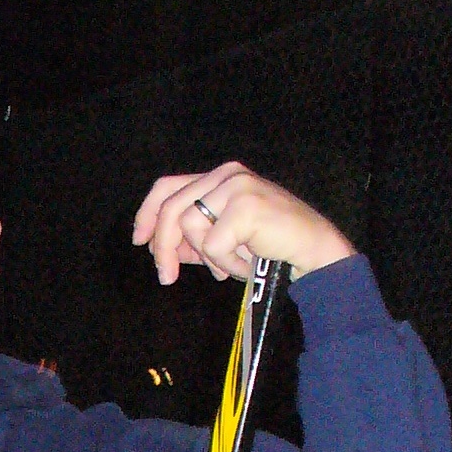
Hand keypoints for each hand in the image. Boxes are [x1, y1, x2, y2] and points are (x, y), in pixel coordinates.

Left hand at [132, 166, 354, 287]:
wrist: (310, 253)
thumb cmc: (269, 248)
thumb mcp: (223, 241)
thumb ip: (192, 239)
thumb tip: (157, 246)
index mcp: (220, 177)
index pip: (168, 186)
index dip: (147, 213)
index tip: (140, 241)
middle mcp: (227, 175)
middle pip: (171, 208)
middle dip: (163, 248)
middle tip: (167, 277)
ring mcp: (238, 186)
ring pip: (189, 227)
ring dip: (207, 258)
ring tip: (230, 266)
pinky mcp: (246, 205)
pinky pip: (213, 245)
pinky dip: (226, 264)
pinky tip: (246, 264)